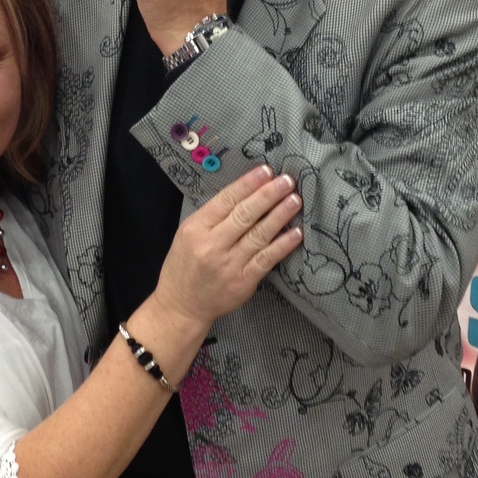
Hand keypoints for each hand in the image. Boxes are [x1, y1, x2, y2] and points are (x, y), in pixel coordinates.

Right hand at [154, 165, 301, 332]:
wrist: (182, 306)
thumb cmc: (184, 267)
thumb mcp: (187, 235)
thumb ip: (211, 216)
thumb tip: (244, 193)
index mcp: (196, 228)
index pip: (226, 200)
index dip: (248, 184)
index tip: (266, 171)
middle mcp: (212, 245)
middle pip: (245, 214)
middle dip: (268, 195)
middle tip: (287, 181)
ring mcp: (230, 264)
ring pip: (259, 234)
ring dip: (280, 215)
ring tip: (295, 201)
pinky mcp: (244, 281)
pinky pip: (267, 259)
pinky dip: (283, 245)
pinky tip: (296, 233)